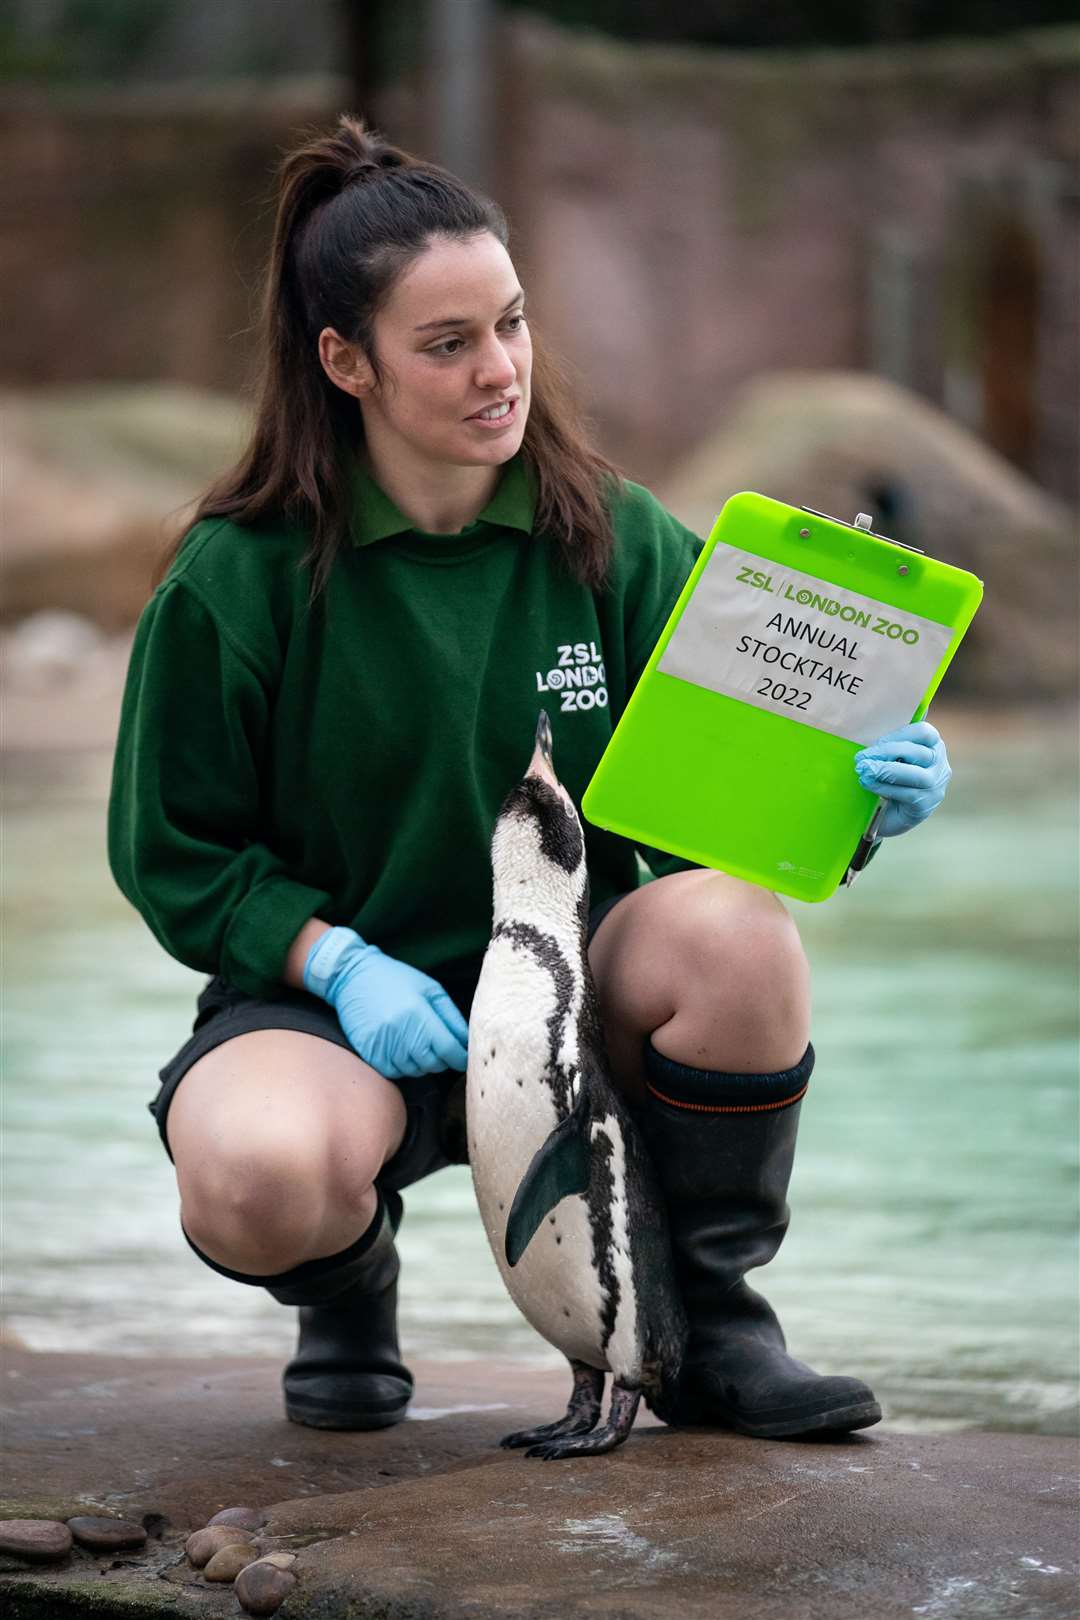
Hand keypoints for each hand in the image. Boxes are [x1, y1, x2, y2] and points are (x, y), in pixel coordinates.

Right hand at [304, 926, 468, 1078]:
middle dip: (443, 1060)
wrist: (353, 976)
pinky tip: (404, 1052)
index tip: (463, 1057)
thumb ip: (451, 1016)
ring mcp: (383, 1044)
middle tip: (441, 1048)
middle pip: (433, 1064)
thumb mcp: (430, 989)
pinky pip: (393, 1072)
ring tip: (420, 1046)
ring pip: (414, 1070)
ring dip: (423, 1064)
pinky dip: (403, 1067)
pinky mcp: (368, 1051)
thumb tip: (467, 1041)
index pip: (449, 1049)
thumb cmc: (396, 979)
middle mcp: (400, 1032)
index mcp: (419, 1014)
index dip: (460, 1057)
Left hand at [854, 722, 951, 837]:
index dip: (899, 735)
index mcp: (933, 746)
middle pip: (919, 753)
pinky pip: (907, 794)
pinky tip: (869, 784)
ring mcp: (936, 786)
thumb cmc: (890, 778)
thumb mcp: (891, 756)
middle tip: (861, 758)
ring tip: (864, 771)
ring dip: (885, 771)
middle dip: (887, 753)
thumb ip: (888, 741)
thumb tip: (873, 713)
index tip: (877, 742)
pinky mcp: (925, 805)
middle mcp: (940, 765)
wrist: (890, 814)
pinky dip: (884, 787)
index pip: (924, 732)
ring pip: (916, 775)